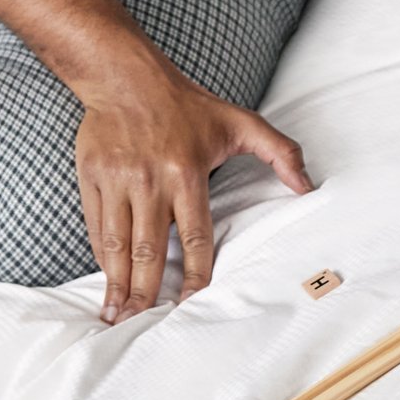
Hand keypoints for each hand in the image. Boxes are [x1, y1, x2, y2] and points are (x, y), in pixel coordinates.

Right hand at [74, 61, 312, 322]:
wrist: (124, 76)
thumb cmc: (186, 103)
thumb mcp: (240, 121)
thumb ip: (280, 152)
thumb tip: (308, 185)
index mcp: (187, 173)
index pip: (194, 236)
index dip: (194, 273)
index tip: (190, 302)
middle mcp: (150, 180)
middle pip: (150, 249)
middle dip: (145, 291)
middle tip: (141, 322)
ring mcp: (117, 180)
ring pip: (117, 242)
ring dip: (116, 281)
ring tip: (115, 313)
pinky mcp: (92, 176)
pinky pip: (97, 225)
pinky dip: (101, 254)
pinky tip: (106, 278)